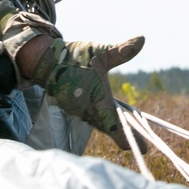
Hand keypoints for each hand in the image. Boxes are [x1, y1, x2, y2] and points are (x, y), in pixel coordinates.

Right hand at [27, 36, 144, 149]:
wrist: (45, 60)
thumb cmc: (74, 56)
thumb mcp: (100, 51)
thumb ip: (122, 50)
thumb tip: (142, 39)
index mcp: (97, 99)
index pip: (115, 126)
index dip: (129, 140)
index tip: (144, 149)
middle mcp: (87, 110)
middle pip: (109, 129)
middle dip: (124, 135)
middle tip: (141, 143)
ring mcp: (78, 111)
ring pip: (99, 124)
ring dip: (111, 127)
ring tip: (128, 130)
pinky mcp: (72, 108)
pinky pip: (90, 118)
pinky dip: (100, 119)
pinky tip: (107, 115)